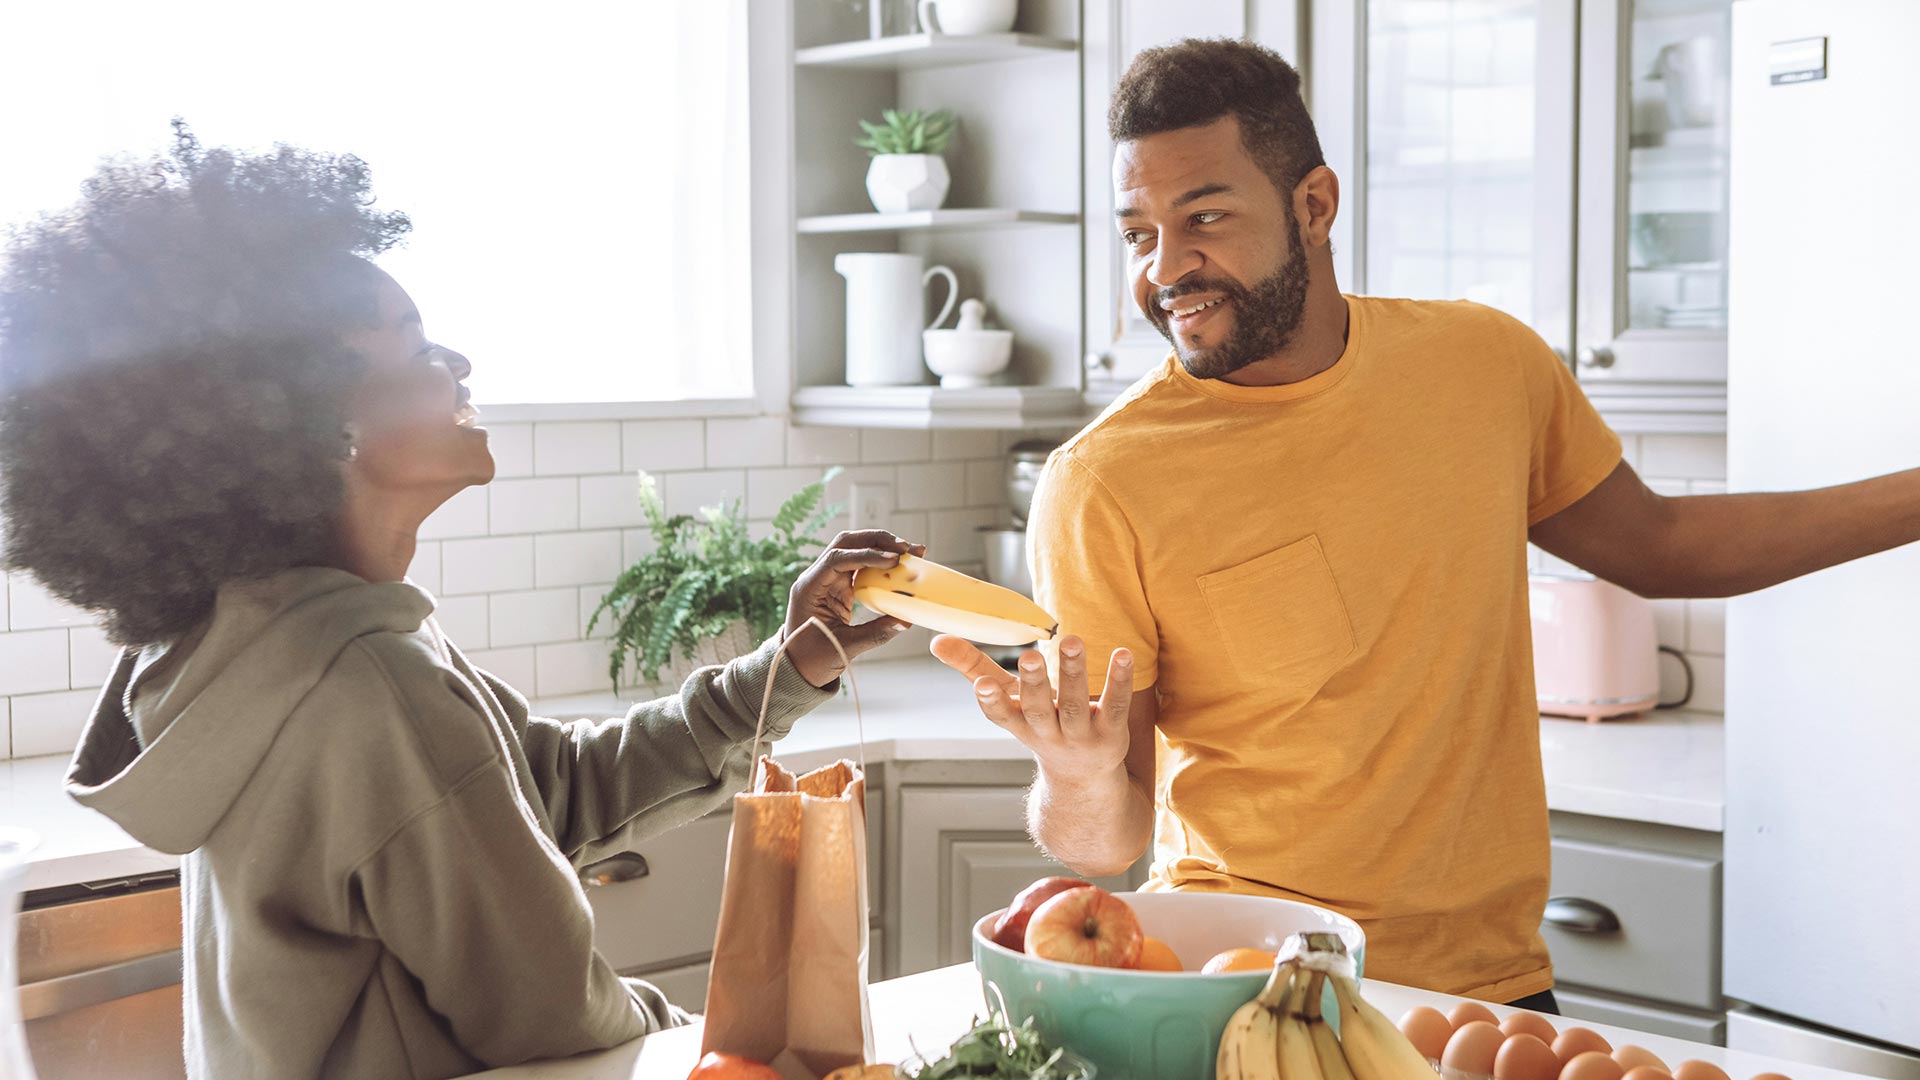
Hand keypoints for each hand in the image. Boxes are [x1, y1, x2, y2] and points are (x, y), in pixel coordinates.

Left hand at [784, 530, 926, 686]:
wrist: (798, 667)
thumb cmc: (812, 659)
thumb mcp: (844, 648)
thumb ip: (875, 634)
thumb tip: (905, 621)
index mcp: (808, 588)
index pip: (837, 559)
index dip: (867, 556)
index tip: (893, 560)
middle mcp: (816, 577)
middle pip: (846, 543)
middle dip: (876, 540)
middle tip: (906, 548)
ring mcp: (827, 579)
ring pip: (854, 549)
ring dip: (881, 546)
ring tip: (910, 552)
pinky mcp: (838, 585)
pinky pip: (860, 565)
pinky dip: (880, 562)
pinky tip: (900, 564)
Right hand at [931, 633, 1134, 783]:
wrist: (1082, 777)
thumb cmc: (1039, 723)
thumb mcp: (1007, 698)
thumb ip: (973, 667)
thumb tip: (936, 640)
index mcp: (1019, 724)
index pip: (1001, 716)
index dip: (992, 702)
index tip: (981, 686)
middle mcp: (1047, 733)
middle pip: (1039, 710)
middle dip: (1034, 685)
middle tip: (1031, 657)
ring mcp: (1080, 737)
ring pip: (1076, 706)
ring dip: (1073, 674)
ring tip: (1071, 641)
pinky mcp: (1112, 733)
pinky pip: (1115, 706)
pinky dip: (1117, 681)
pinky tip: (1122, 654)